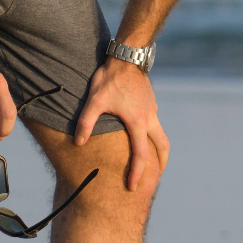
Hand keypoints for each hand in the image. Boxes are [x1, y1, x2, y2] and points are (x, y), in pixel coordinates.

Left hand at [74, 57, 170, 190]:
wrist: (127, 55)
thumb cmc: (110, 78)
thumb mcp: (94, 101)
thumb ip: (86, 122)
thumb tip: (79, 143)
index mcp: (138, 122)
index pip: (141, 155)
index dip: (137, 173)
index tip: (133, 187)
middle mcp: (150, 117)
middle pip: (163, 146)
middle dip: (161, 164)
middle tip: (155, 177)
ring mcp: (152, 108)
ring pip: (161, 133)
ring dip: (158, 148)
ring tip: (150, 159)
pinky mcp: (150, 101)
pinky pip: (155, 122)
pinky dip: (152, 133)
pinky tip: (140, 133)